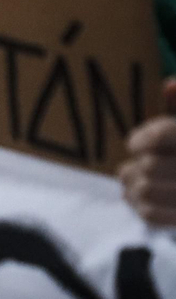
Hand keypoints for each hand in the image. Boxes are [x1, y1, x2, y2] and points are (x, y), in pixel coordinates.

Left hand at [120, 77, 175, 225]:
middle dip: (135, 166)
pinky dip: (140, 207)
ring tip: (131, 182)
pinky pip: (152, 214)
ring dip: (131, 186)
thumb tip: (170, 84)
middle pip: (151, 166)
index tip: (134, 144)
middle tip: (129, 168)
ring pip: (147, 190)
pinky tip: (140, 201)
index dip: (144, 139)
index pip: (167, 135)